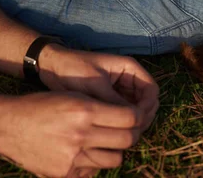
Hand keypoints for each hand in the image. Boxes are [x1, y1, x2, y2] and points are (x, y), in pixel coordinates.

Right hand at [0, 91, 142, 176]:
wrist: (8, 125)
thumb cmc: (42, 106)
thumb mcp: (72, 96)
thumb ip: (100, 108)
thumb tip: (128, 119)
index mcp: (84, 110)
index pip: (129, 117)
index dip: (137, 117)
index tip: (135, 117)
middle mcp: (81, 134)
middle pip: (127, 140)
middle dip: (131, 134)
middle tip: (125, 131)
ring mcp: (73, 157)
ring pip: (114, 159)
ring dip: (113, 151)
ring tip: (102, 142)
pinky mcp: (65, 174)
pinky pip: (93, 171)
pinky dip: (93, 163)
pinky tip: (82, 153)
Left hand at [38, 44, 158, 132]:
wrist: (51, 66)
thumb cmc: (72, 70)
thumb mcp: (95, 86)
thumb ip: (115, 102)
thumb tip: (132, 121)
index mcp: (128, 68)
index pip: (151, 89)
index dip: (148, 107)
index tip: (137, 121)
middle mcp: (128, 78)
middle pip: (147, 102)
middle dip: (142, 117)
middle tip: (129, 133)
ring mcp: (120, 89)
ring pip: (136, 110)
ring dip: (133, 122)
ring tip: (119, 135)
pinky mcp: (111, 99)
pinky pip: (123, 113)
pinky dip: (122, 122)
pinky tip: (112, 132)